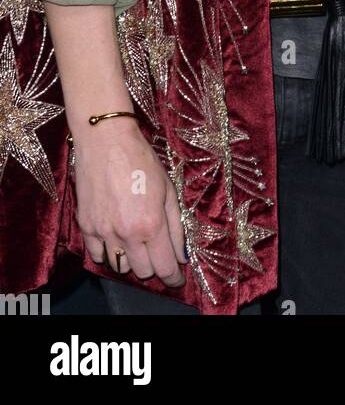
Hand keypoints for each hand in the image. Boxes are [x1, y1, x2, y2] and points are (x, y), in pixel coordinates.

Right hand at [71, 117, 186, 287]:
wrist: (106, 142)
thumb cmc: (141, 161)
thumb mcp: (168, 190)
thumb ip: (175, 226)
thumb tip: (181, 255)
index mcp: (150, 224)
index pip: (164, 267)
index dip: (173, 277)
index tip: (177, 279)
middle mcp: (126, 233)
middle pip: (143, 271)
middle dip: (154, 266)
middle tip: (158, 253)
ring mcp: (103, 232)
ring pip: (120, 266)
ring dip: (131, 260)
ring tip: (137, 242)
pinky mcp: (86, 226)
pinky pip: (97, 255)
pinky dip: (109, 253)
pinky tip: (116, 239)